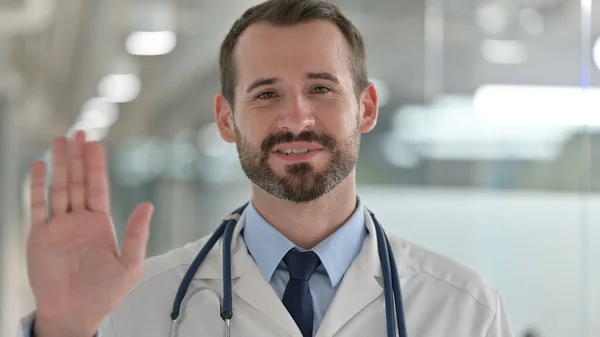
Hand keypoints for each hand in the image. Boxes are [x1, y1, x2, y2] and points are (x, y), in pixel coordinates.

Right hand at [27, 131, 153, 336]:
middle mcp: (79, 221)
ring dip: (59, 164)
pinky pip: (37, 206)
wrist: (74, 315)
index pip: (99, 188)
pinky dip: (37, 185)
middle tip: (78, 132)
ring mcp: (58, 227)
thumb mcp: (130, 264)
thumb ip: (137, 234)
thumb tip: (147, 205)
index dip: (97, 166)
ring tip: (60, 141)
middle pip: (79, 182)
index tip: (96, 145)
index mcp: (100, 225)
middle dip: (78, 157)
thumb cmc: (104, 295)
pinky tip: (39, 166)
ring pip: (59, 188)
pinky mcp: (39, 235)